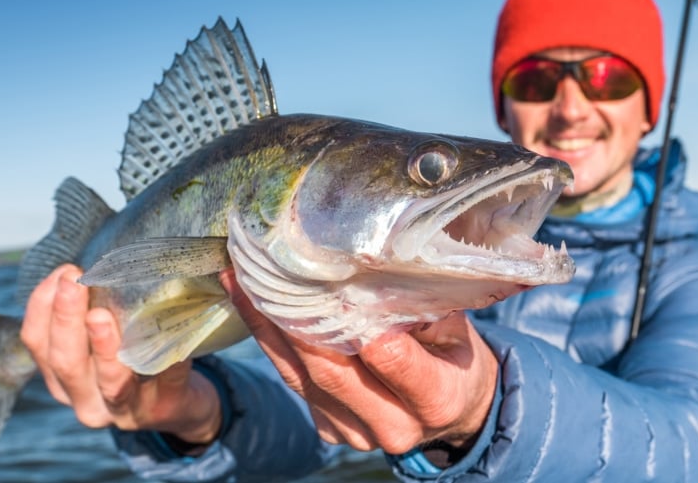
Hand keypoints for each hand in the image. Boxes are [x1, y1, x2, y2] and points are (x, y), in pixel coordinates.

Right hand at [20, 264, 221, 445]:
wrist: (179, 405)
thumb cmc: (133, 364)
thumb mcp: (104, 344)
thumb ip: (92, 312)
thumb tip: (92, 262)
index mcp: (64, 380)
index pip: (37, 343)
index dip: (42, 307)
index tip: (62, 273)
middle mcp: (87, 400)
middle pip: (66, 363)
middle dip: (65, 319)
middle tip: (74, 282)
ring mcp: (127, 408)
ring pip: (109, 380)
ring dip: (102, 347)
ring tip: (100, 316)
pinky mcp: (166, 406)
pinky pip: (165, 380)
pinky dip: (167, 361)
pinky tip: (171, 342)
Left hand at [218, 269, 497, 454]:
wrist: (454, 407)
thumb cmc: (455, 353)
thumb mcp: (457, 327)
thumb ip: (421, 304)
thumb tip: (377, 262)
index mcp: (436, 399)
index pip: (392, 359)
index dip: (359, 324)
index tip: (330, 281)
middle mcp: (394, 426)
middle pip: (333, 372)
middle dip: (294, 320)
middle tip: (265, 268)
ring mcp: (356, 434)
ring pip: (301, 378)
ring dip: (267, 326)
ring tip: (240, 277)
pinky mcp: (329, 429)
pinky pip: (293, 383)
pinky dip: (270, 342)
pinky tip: (251, 303)